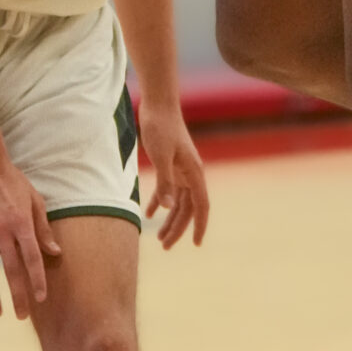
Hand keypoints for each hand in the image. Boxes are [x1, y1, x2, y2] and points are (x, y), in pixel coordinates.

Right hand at [0, 151, 60, 318]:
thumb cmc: (12, 181)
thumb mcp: (34, 200)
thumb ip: (43, 228)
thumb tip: (55, 252)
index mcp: (22, 224)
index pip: (32, 258)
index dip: (37, 280)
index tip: (40, 298)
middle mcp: (3, 231)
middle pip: (12, 269)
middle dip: (18, 295)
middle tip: (21, 316)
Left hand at [137, 97, 209, 250]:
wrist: (158, 104)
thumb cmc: (161, 128)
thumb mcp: (161, 156)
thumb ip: (165, 182)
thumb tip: (168, 208)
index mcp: (194, 172)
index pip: (201, 205)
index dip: (199, 225)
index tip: (195, 244)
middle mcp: (191, 173)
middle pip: (188, 208)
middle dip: (178, 228)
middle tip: (164, 246)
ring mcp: (181, 169)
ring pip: (178, 201)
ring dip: (170, 219)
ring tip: (158, 238)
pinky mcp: (171, 164)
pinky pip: (168, 189)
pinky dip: (161, 202)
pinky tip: (150, 213)